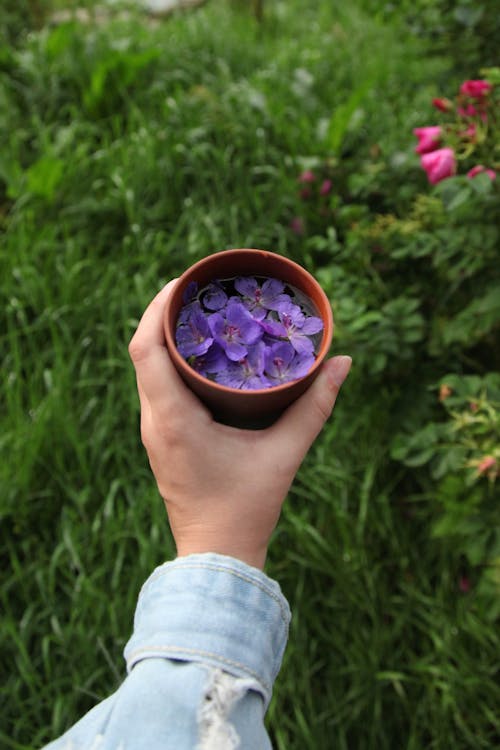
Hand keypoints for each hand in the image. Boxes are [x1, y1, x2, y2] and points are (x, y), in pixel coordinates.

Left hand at [129, 280, 351, 569]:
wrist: (217, 554)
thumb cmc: (248, 507)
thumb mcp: (286, 453)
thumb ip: (316, 406)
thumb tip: (343, 361)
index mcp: (174, 419)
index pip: (146, 348)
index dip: (158, 307)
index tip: (184, 282)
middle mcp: (154, 420)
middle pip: (143, 350)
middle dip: (164, 312)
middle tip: (201, 289)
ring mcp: (153, 430)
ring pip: (146, 368)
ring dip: (165, 336)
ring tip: (200, 311)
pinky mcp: (161, 437)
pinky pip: (155, 385)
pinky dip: (169, 360)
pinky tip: (199, 352)